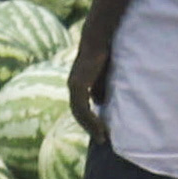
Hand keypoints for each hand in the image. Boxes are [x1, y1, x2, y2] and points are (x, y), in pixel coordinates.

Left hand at [66, 18, 114, 138]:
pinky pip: (83, 108)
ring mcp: (74, 86)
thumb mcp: (104, 74)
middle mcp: (73, 86)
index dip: (90, 120)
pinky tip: (100, 128)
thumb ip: (100, 88)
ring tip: (102, 137)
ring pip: (80, 113)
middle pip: (79, 113)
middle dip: (90, 127)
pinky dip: (91, 120)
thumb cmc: (104, 52)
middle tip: (102, 140)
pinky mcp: (78, 85)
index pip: (81, 107)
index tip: (101, 131)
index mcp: (78, 84)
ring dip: (91, 127)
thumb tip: (99, 103)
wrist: (98, 38)